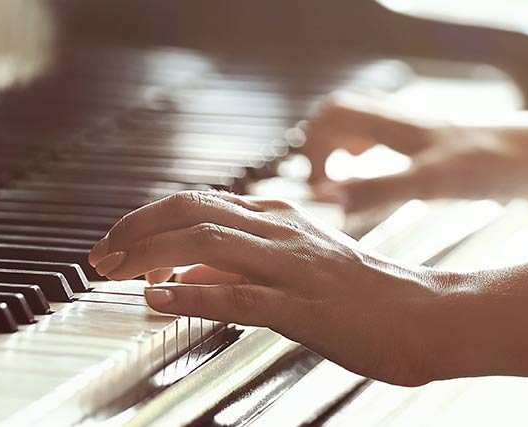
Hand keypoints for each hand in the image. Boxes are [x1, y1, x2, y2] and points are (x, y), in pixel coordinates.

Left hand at [87, 190, 463, 385]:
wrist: (427, 315)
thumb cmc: (364, 297)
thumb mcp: (294, 268)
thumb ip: (239, 266)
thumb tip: (183, 275)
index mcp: (278, 218)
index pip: (195, 203)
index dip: (145, 219)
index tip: (114, 243)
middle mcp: (280, 232)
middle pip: (189, 212)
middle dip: (134, 231)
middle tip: (100, 257)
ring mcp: (292, 267)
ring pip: (206, 244)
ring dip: (150, 256)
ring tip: (116, 274)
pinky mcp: (303, 306)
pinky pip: (238, 295)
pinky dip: (190, 295)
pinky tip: (159, 302)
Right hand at [303, 94, 527, 212]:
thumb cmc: (502, 167)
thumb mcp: (433, 183)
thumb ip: (378, 189)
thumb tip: (325, 197)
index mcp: (400, 126)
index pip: (333, 115)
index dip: (313, 148)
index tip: (321, 191)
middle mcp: (410, 126)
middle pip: (346, 119)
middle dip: (324, 150)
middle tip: (327, 191)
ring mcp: (430, 139)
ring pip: (372, 134)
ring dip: (349, 157)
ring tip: (350, 193)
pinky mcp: (450, 156)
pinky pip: (399, 151)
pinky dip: (380, 168)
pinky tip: (393, 197)